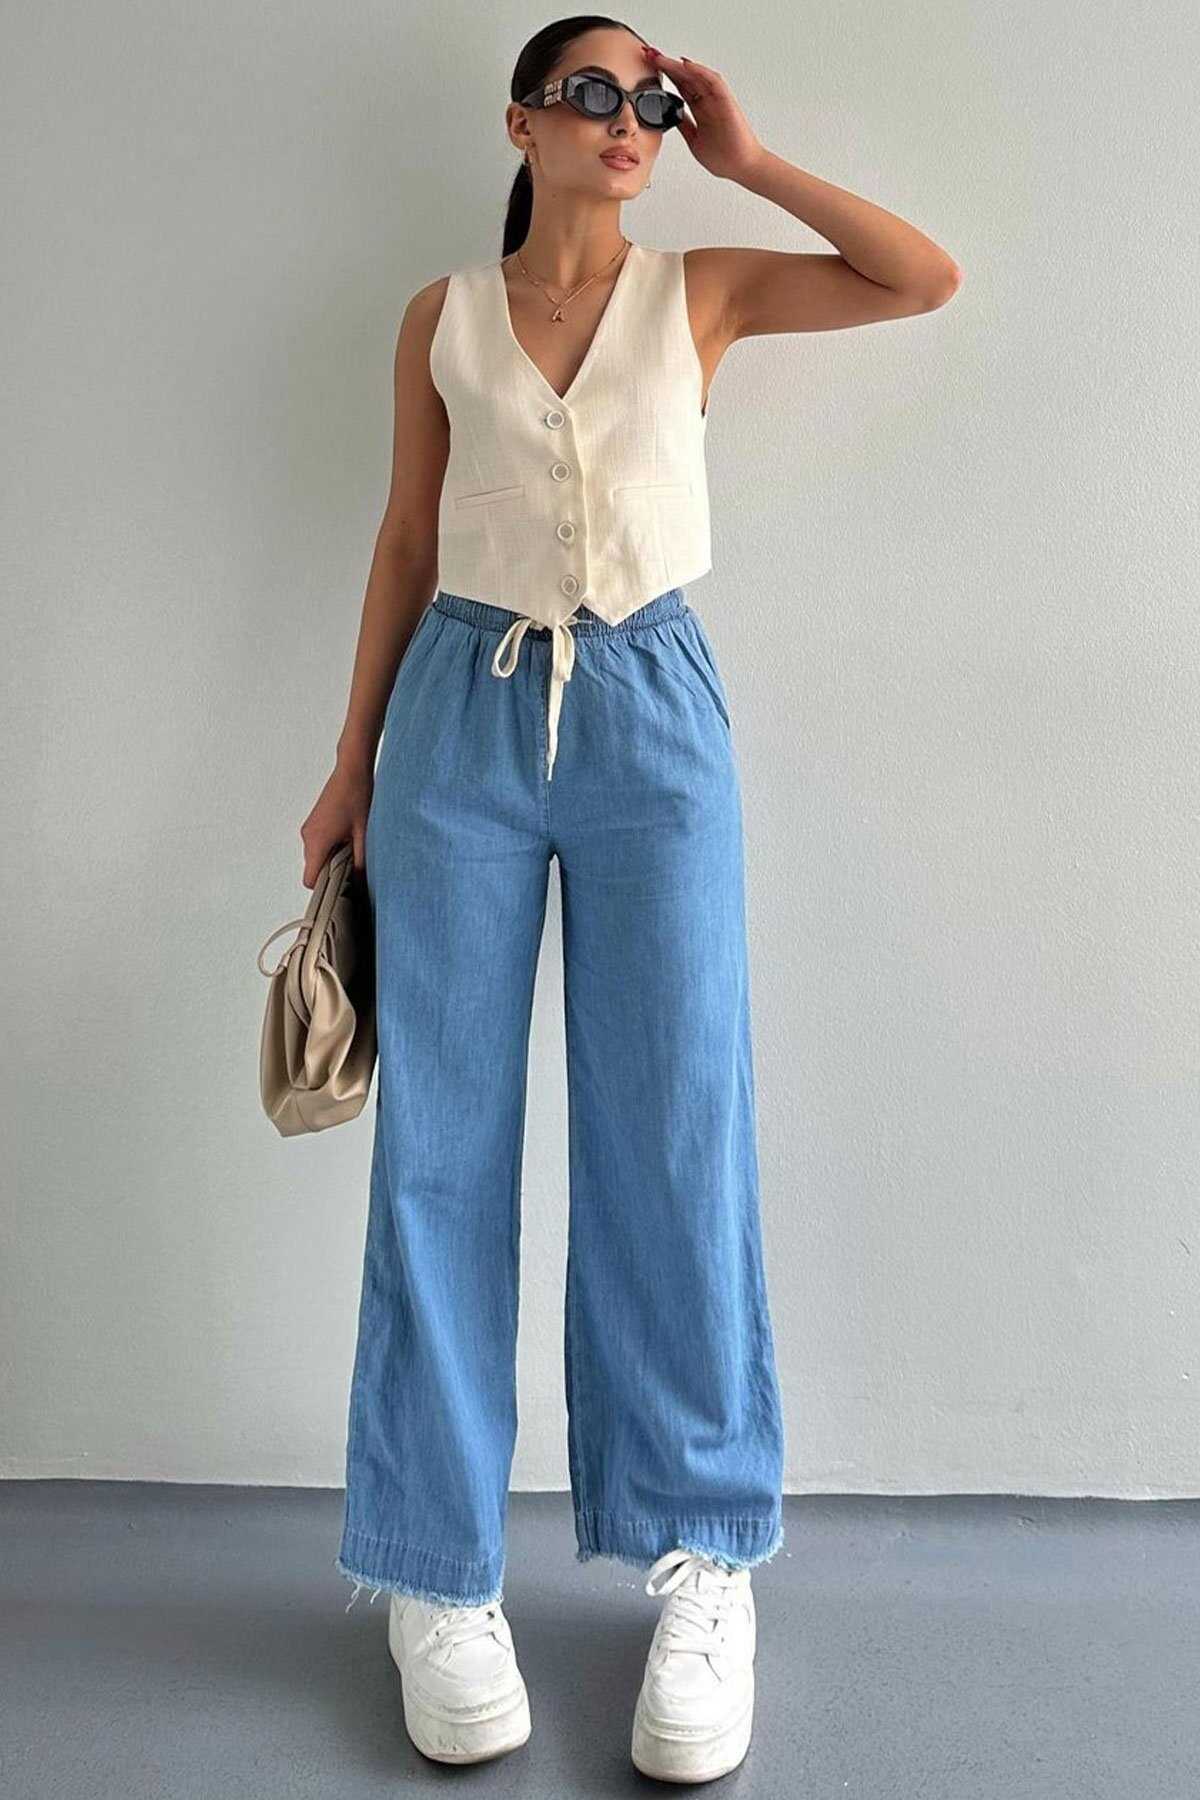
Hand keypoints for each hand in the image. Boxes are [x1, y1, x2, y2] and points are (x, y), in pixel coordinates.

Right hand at [300, 760, 372, 886]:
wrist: (352, 770)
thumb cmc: (358, 796)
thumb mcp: (364, 834)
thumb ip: (360, 862)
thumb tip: (360, 883)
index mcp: (318, 841)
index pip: (311, 880)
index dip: (326, 888)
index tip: (342, 890)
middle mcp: (308, 837)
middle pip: (314, 870)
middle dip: (332, 874)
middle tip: (354, 869)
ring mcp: (309, 829)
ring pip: (317, 858)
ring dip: (333, 859)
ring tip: (354, 849)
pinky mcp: (314, 824)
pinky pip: (319, 846)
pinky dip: (332, 849)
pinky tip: (349, 839)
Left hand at [642, 45, 765, 182]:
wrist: (742, 167)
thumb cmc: (724, 157)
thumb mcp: (694, 140)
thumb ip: (684, 124)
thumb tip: (669, 115)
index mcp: (700, 110)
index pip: (680, 87)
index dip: (664, 76)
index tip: (648, 68)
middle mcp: (708, 101)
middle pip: (685, 77)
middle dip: (666, 65)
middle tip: (649, 54)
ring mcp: (717, 100)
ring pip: (695, 76)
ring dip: (677, 65)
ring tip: (660, 57)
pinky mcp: (726, 101)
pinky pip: (713, 81)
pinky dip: (699, 71)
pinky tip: (685, 65)